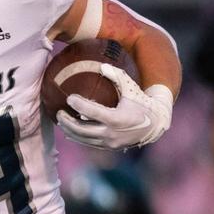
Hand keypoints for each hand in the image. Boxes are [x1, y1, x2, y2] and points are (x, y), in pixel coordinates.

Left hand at [57, 65, 171, 149]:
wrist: (154, 125)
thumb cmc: (141, 103)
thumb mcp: (131, 88)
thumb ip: (117, 76)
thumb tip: (101, 65)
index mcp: (118, 119)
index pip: (93, 112)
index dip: (79, 105)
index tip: (69, 98)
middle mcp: (112, 133)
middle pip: (83, 129)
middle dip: (68, 122)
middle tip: (59, 112)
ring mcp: (110, 142)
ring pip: (83, 139)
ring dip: (70, 130)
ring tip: (61, 121)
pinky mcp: (109, 147)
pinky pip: (89, 143)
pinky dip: (78, 137)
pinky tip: (69, 131)